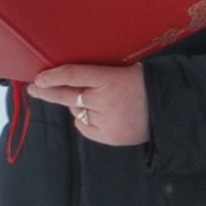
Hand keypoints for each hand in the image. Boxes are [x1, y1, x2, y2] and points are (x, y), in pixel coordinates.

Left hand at [26, 60, 146, 145]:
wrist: (169, 109)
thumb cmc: (145, 84)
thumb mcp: (125, 69)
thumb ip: (99, 74)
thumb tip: (69, 78)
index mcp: (111, 78)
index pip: (74, 74)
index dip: (53, 76)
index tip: (39, 78)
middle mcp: (105, 100)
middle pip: (67, 95)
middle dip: (47, 92)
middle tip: (35, 89)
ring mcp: (106, 121)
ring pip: (76, 112)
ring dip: (78, 106)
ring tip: (98, 102)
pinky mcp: (108, 137)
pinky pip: (85, 127)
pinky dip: (86, 121)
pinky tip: (100, 116)